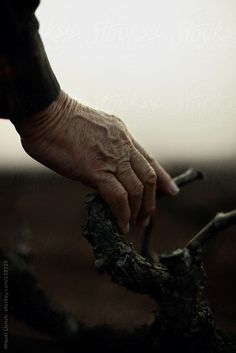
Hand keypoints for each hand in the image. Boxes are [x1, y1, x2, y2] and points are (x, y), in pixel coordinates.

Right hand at [14, 90, 178, 233]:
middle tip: (146, 217)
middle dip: (151, 201)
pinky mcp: (96, 170)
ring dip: (138, 211)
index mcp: (121, 135)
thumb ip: (103, 149)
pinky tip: (121, 224)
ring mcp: (111, 157)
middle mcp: (122, 146)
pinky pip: (118, 196)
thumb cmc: (59, 122)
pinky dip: (123, 213)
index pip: (148, 160)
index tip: (171, 191)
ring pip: (137, 189)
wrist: (44, 113)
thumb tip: (103, 172)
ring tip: (133, 225)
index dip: (162, 178)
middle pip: (148, 177)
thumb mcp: (92, 131)